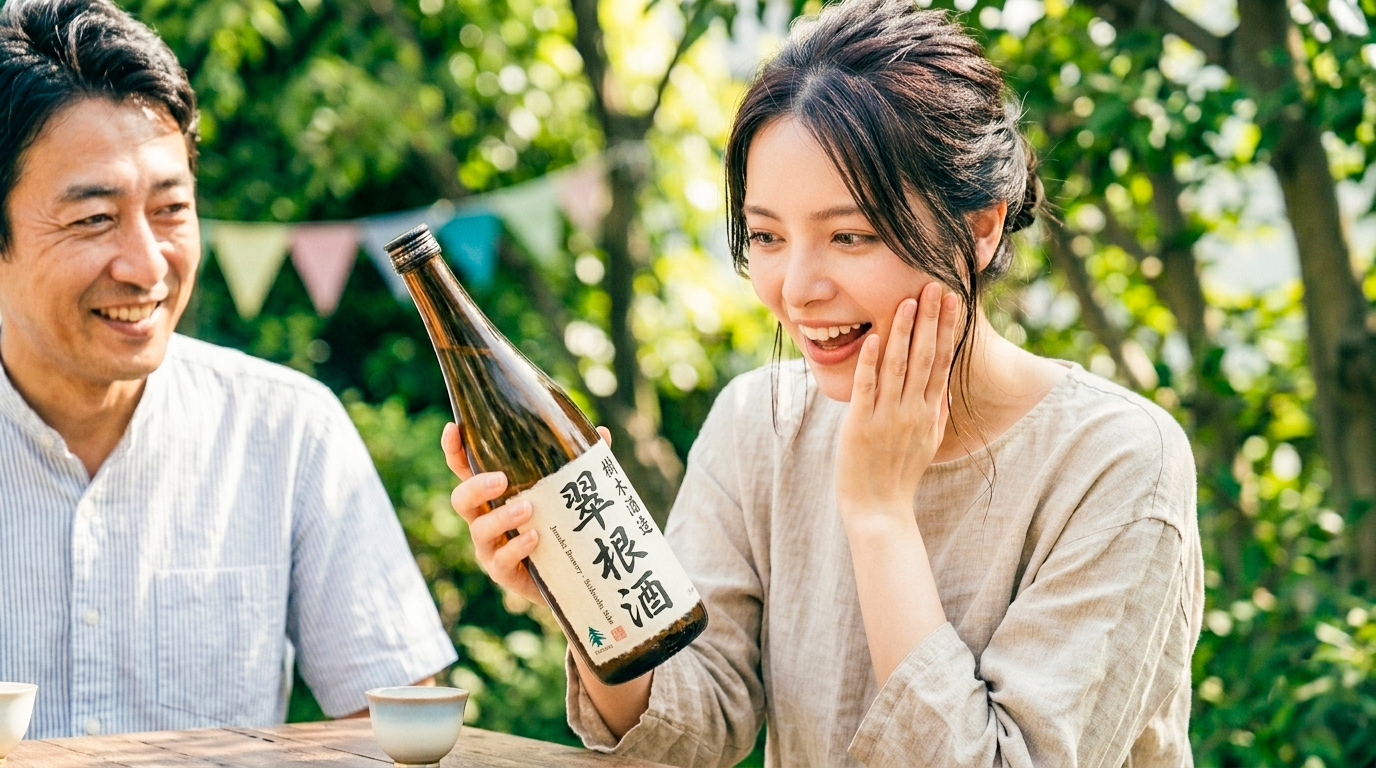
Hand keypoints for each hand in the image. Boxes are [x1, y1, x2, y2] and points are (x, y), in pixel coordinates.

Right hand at [441, 423, 611, 605]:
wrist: (571, 577)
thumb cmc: (561, 524)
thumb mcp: (568, 493)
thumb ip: (580, 464)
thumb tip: (602, 433)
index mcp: (494, 494)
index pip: (465, 469)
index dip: (454, 450)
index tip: (453, 428)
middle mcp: (485, 518)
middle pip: (461, 499)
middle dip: (476, 487)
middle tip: (501, 479)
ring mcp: (490, 547)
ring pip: (479, 529)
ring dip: (501, 517)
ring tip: (528, 508)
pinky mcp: (502, 572)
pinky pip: (501, 560)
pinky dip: (517, 547)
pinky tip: (535, 537)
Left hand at [835, 281, 957, 523]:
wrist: (879, 509)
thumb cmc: (899, 475)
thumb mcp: (927, 442)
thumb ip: (935, 412)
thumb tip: (942, 386)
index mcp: (929, 412)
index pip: (941, 361)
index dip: (947, 329)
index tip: (953, 300)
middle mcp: (912, 411)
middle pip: (924, 357)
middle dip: (930, 320)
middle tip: (935, 286)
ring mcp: (887, 417)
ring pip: (898, 366)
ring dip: (902, 332)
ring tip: (907, 301)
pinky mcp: (861, 425)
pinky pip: (868, 388)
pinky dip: (871, 362)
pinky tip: (874, 338)